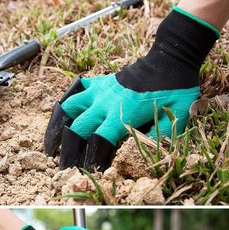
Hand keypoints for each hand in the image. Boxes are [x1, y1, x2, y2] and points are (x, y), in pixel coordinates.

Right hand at [46, 7, 218, 169]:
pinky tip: (60, 120)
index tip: (87, 172)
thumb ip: (160, 137)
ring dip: (56, 129)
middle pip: (77, 130)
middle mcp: (105, 103)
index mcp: (123, 113)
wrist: (170, 57)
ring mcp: (98, 92)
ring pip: (67, 110)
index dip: (91, 159)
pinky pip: (73, 94)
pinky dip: (64, 107)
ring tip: (51, 147)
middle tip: (64, 168)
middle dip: (68, 152)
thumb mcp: (178, 116)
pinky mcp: (97, 83)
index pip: (99, 141)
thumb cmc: (176, 89)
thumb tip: (142, 153)